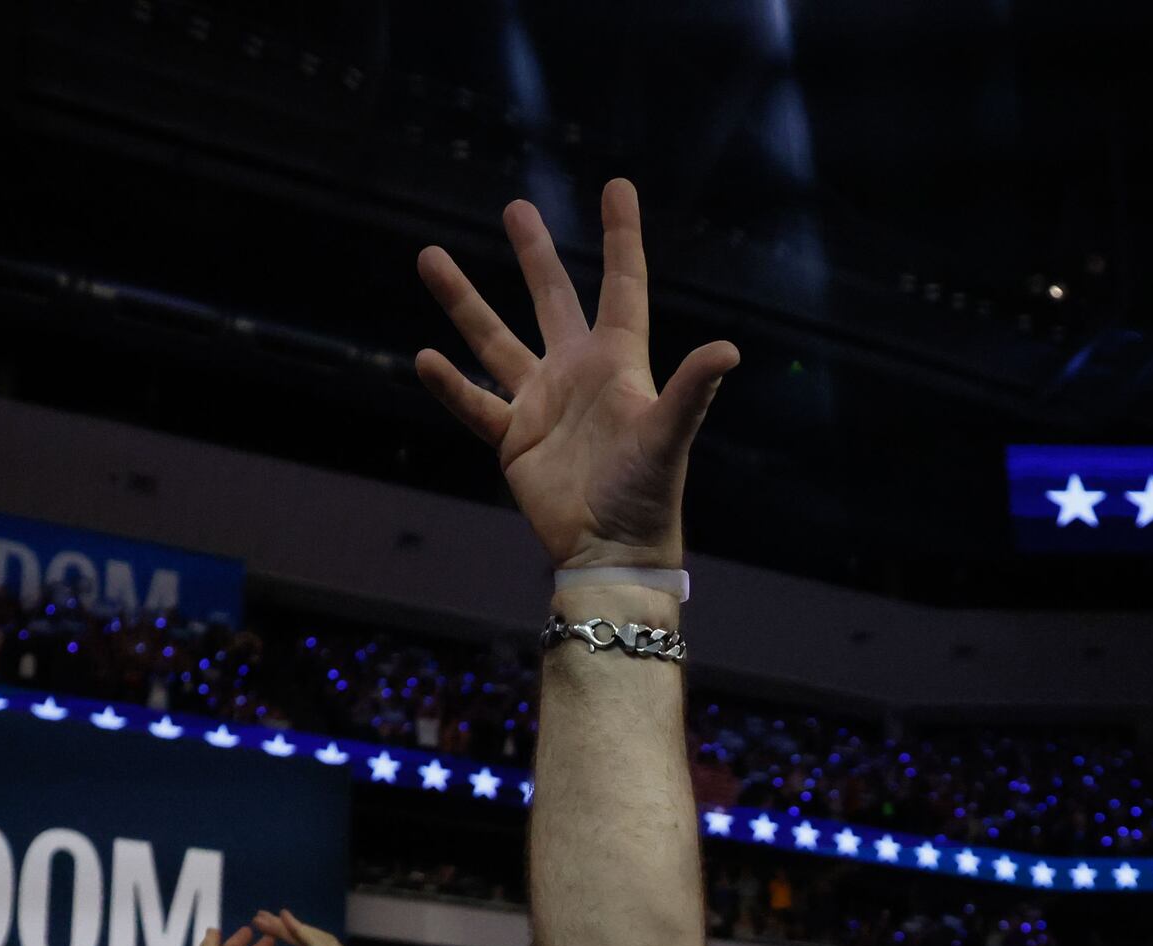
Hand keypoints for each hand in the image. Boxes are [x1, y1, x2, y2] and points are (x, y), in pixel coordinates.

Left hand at [259, 906, 413, 945]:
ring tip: (261, 918)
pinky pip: (316, 945)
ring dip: (286, 927)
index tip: (276, 933)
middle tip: (262, 918)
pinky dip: (299, 931)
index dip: (297, 940)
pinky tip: (283, 920)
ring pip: (311, 938)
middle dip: (287, 929)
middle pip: (312, 940)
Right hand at [414, 180, 738, 570]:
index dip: (621, 237)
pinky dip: (450, 384)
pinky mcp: (513, 438)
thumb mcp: (668, 437)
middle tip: (517, 207)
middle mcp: (576, 373)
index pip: (621, 287)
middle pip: (552, 299)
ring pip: (495, 340)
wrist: (610, 550)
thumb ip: (691, 391)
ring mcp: (541, 403)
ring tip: (429, 256)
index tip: (617, 187)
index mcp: (619, 363)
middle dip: (535, 254)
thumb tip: (728, 350)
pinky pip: (475, 403)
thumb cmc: (648, 495)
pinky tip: (423, 357)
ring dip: (464, 302)